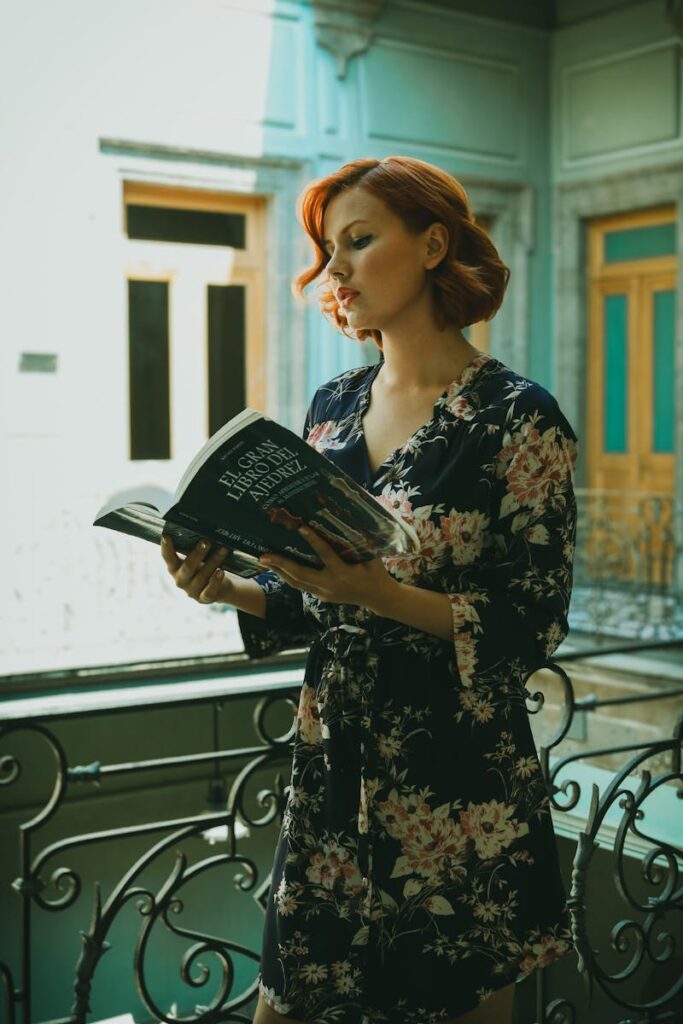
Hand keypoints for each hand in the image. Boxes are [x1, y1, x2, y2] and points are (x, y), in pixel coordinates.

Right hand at [161, 535, 234, 604]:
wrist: (217, 588)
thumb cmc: (203, 568)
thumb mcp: (196, 559)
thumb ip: (193, 549)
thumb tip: (201, 531)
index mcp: (174, 568)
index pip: (167, 557)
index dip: (166, 547)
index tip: (166, 536)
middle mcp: (180, 580)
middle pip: (188, 566)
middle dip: (198, 553)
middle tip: (206, 541)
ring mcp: (191, 591)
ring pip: (202, 576)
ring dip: (214, 562)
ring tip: (223, 550)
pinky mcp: (203, 598)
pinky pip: (209, 591)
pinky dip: (215, 581)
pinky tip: (221, 572)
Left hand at [258, 526, 396, 611]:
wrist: (378, 598)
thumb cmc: (376, 572)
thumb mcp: (372, 556)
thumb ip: (360, 542)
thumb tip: (351, 518)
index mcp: (343, 573)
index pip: (325, 554)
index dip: (313, 540)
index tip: (300, 527)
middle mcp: (330, 584)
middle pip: (300, 574)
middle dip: (281, 564)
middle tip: (263, 556)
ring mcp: (323, 592)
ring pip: (296, 583)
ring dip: (279, 572)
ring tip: (264, 561)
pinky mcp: (321, 596)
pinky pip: (300, 586)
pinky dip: (288, 577)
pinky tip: (278, 569)